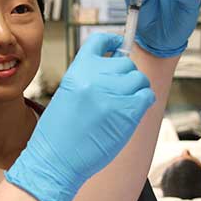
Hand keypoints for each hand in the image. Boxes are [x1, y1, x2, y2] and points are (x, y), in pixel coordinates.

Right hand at [5, 33, 154, 200]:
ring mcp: (112, 95)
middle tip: (118, 92)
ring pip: (139, 79)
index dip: (113, 41)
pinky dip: (143, 101)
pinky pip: (146, 96)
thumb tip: (113, 72)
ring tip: (124, 104)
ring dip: (136, 89)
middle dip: (125, 75)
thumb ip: (88, 80)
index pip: (99, 41)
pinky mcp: (126, 113)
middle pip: (125, 63)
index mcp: (77, 71)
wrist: (54, 160)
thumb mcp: (66, 95)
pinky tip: (132, 111)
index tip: (118, 45)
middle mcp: (94, 78)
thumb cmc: (57, 133)